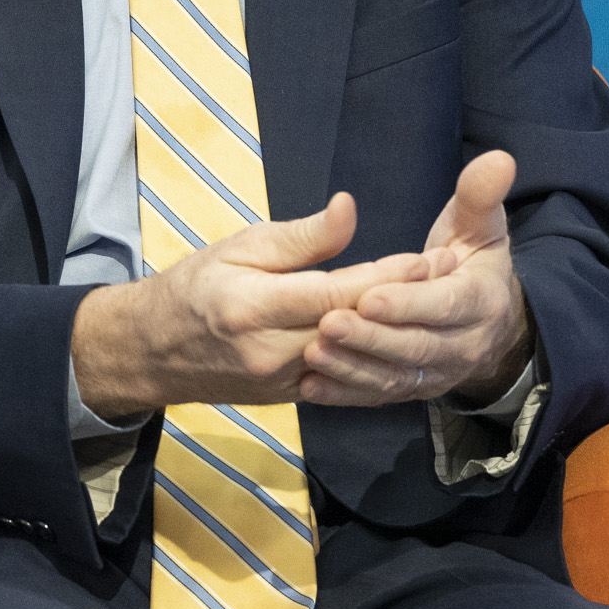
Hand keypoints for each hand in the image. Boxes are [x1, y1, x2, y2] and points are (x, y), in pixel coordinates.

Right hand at [69, 192, 429, 420]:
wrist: (152, 352)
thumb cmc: (195, 286)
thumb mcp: (240, 246)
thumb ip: (301, 237)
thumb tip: (350, 210)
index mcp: (256, 306)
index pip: (341, 291)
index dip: (392, 274)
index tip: (436, 254)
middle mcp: (273, 351)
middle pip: (357, 326)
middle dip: (409, 300)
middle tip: (456, 272)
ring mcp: (284, 382)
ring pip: (356, 358)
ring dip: (402, 333)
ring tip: (445, 304)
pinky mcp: (291, 398)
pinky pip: (344, 380)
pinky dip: (377, 361)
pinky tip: (413, 342)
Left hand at [301, 151, 533, 409]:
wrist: (487, 320)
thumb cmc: (471, 260)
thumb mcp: (480, 225)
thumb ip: (481, 196)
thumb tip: (498, 159)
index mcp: (482, 301)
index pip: (445, 305)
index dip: (408, 303)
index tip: (368, 295)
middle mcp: (464, 345)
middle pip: (416, 347)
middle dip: (371, 338)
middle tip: (327, 324)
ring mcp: (438, 374)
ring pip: (395, 377)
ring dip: (353, 368)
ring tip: (313, 353)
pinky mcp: (413, 391)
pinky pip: (379, 396)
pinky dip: (346, 393)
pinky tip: (311, 385)